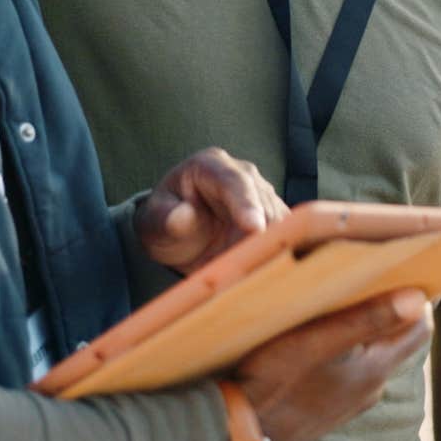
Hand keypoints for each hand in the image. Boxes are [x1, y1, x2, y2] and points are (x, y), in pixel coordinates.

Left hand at [136, 148, 287, 273]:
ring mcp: (261, 194)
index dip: (247, 204)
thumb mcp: (154, 223)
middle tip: (252, 267)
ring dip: (270, 248)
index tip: (255, 229)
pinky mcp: (273, 216)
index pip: (235, 182)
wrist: (178, 233)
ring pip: (280, 221)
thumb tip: (183, 216)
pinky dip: (277, 253)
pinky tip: (263, 271)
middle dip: (263, 235)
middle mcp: (242, 173)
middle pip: (264, 203)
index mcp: (210, 165)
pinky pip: (286, 235)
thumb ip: (166, 219)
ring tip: (252, 274)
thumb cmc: (165, 222)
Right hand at [234, 288, 431, 440]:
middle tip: (363, 282)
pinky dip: (343, 354)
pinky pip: (349, 373)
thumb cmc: (275, 378)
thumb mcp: (318, 340)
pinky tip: (317, 343)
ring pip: (370, 355)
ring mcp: (352, 401)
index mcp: (376, 368)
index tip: (400, 272)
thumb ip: (368, 318)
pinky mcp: (331, 409)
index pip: (420, 328)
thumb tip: (418, 298)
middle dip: (386, 310)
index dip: (415, 298)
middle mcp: (372, 387)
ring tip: (335, 308)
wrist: (240, 428)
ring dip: (361, 332)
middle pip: (395, 339)